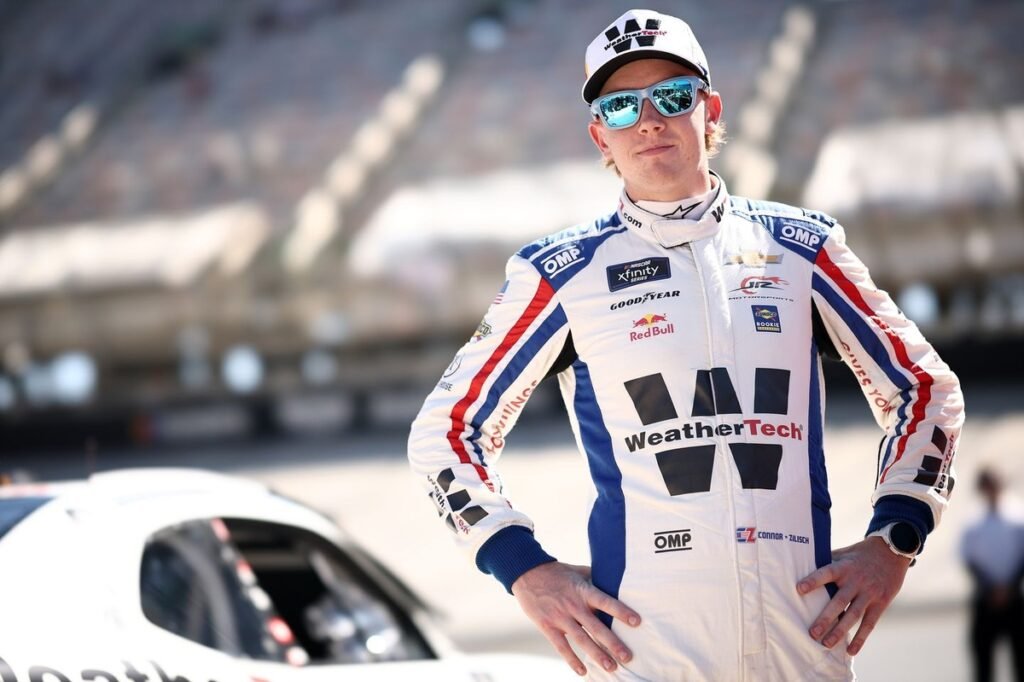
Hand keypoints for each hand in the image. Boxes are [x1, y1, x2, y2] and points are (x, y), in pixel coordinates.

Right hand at [511, 561, 641, 676]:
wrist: (527, 573)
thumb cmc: (557, 572)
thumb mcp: (578, 571)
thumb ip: (595, 578)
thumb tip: (616, 580)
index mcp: (583, 590)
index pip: (605, 602)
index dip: (621, 611)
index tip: (636, 622)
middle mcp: (573, 605)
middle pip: (596, 627)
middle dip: (613, 643)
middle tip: (628, 657)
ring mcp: (560, 617)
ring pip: (581, 639)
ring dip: (597, 655)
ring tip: (611, 667)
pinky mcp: (548, 626)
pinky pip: (561, 646)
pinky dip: (572, 660)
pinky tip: (582, 671)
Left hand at [797, 536, 910, 655]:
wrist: (891, 552)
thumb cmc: (859, 554)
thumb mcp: (843, 553)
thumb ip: (827, 563)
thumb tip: (800, 567)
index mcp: (843, 567)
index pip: (826, 573)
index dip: (813, 581)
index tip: (799, 589)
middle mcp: (856, 581)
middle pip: (839, 601)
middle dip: (825, 618)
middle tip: (812, 633)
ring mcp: (869, 593)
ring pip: (853, 615)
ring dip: (840, 631)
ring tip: (826, 644)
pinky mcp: (881, 603)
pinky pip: (870, 623)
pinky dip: (860, 638)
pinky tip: (850, 651)